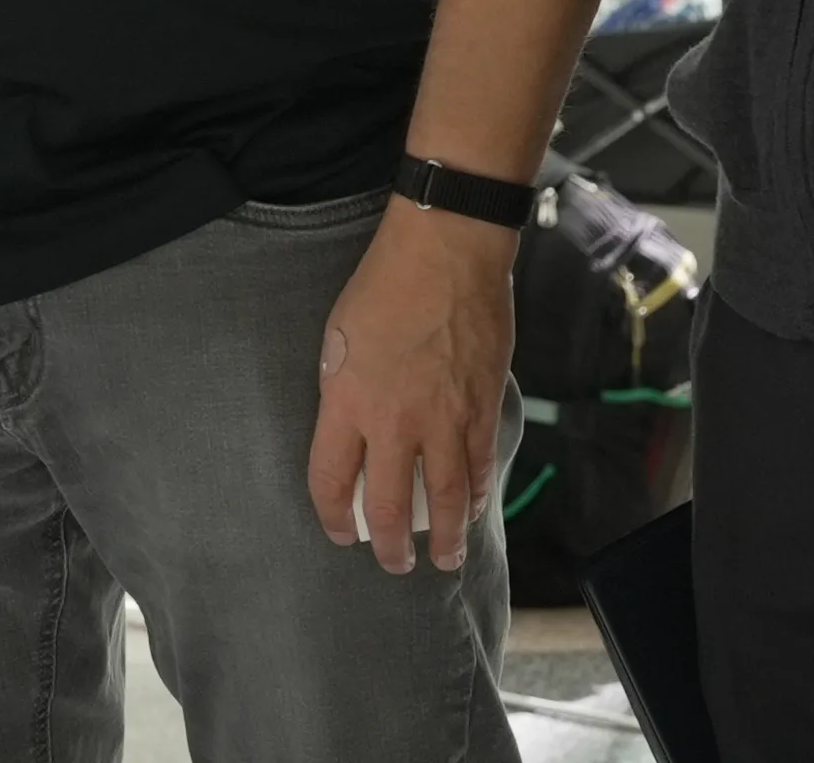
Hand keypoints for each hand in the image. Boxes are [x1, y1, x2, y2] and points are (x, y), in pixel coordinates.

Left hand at [309, 199, 515, 573]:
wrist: (445, 250)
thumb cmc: (383, 285)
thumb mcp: (337, 339)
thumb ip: (344, 394)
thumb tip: (355, 435)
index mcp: (347, 401)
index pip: (331, 480)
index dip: (332, 516)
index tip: (338, 532)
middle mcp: (395, 420)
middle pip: (390, 505)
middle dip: (389, 545)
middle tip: (392, 563)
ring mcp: (444, 417)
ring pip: (445, 498)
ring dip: (444, 537)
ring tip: (442, 559)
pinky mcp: (482, 406)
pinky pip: (478, 466)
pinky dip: (476, 497)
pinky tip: (474, 512)